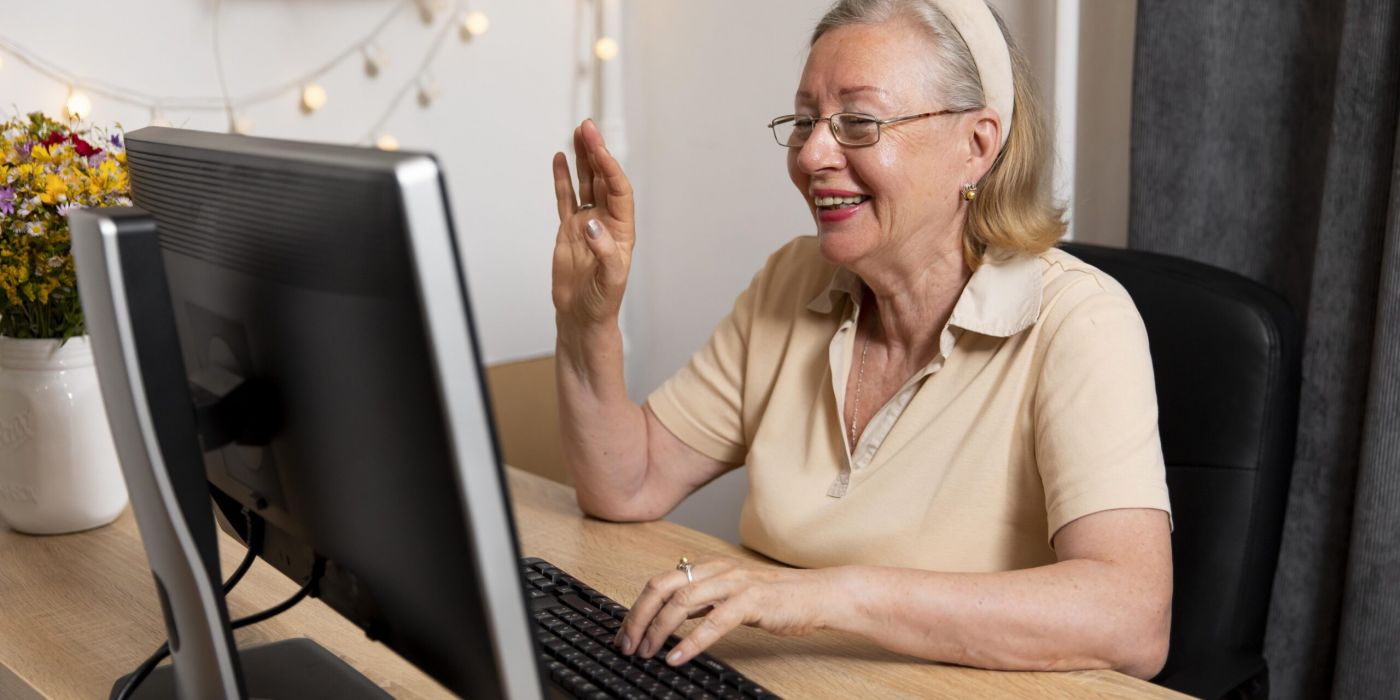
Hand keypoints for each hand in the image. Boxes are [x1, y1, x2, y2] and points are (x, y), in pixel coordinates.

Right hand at [551, 119, 635, 327]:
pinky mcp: (568, 230)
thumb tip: (591, 222)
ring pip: (585, 184)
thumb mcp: (611, 280)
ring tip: (577, 133)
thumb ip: (603, 251)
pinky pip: (565, 199)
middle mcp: (606, 221)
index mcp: (622, 230)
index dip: (609, 167)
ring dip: (582, 159)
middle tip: (587, 126)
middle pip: (602, 179)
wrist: (582, 317)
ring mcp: (586, 223)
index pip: (618, 190)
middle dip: (596, 153)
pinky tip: (560, 160)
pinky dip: (563, 179)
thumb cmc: (603, 302)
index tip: (597, 147)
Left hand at [614, 557, 833, 666]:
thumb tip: (668, 619)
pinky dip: (691, 641)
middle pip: (663, 587)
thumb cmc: (775, 598)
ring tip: (647, 652)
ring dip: (659, 630)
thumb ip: (701, 601)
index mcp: (708, 566)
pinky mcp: (752, 601)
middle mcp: (717, 569)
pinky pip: (714, 621)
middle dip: (639, 617)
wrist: (816, 595)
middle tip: (627, 645)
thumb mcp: (729, 594)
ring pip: (683, 602)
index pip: (660, 582)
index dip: (637, 608)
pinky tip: (678, 657)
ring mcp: (734, 583)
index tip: (625, 634)